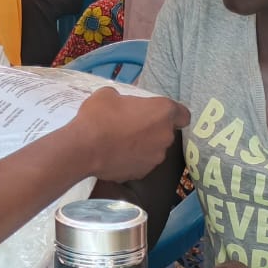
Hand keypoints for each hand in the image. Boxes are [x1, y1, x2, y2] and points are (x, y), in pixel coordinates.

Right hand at [73, 89, 188, 181]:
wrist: (84, 149)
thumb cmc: (99, 116)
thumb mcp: (108, 94)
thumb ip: (123, 98)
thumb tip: (121, 103)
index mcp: (163, 112)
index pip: (183, 115)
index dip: (173, 114)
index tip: (159, 114)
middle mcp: (165, 136)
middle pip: (166, 132)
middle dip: (153, 129)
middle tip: (133, 125)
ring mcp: (155, 157)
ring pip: (155, 149)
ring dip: (144, 145)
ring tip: (122, 142)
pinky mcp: (143, 172)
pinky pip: (142, 162)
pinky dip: (133, 160)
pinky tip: (117, 155)